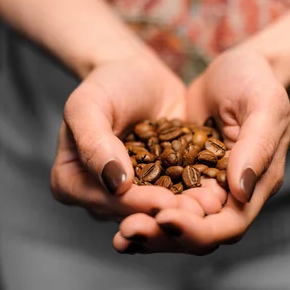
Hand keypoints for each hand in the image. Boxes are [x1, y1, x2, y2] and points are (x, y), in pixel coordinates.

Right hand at [50, 51, 224, 222]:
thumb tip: (115, 184)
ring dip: (187, 211)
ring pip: (157, 211)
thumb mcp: (89, 105)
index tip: (166, 201)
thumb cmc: (107, 85)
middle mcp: (98, 197)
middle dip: (167, 214)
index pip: (104, 202)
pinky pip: (177, 196)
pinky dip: (197, 196)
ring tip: (213, 204)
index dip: (135, 205)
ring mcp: (129, 196)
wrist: (138, 74)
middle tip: (199, 211)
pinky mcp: (158, 187)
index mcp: (70, 182)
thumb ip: (94, 143)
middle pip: (132, 214)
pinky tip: (219, 194)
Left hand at [114, 47, 289, 254]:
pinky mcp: (182, 177)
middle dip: (165, 236)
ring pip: (177, 224)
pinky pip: (162, 203)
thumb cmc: (254, 80)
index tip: (164, 218)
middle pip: (199, 235)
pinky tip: (116, 214)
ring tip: (120, 235)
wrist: (236, 67)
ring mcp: (205, 188)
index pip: (230, 225)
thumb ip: (257, 146)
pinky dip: (142, 211)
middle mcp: (231, 196)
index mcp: (258, 185)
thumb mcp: (264, 104)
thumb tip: (241, 190)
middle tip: (129, 230)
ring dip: (150, 232)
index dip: (197, 229)